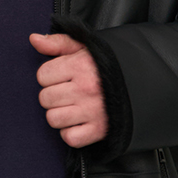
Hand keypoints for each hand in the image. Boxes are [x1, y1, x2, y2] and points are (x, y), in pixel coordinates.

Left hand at [29, 32, 106, 147]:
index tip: (63, 76)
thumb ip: (58, 42)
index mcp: (81, 65)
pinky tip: (79, 121)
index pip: (42, 75)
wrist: (144, 82)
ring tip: (72, 106)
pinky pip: (70, 138)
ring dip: (59, 114)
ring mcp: (93, 111)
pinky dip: (71, 133)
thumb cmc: (109, 64)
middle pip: (45, 98)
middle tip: (68, 92)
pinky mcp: (100, 130)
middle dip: (53, 95)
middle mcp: (86, 88)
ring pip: (53, 119)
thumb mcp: (86, 46)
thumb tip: (34, 39)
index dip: (50, 76)